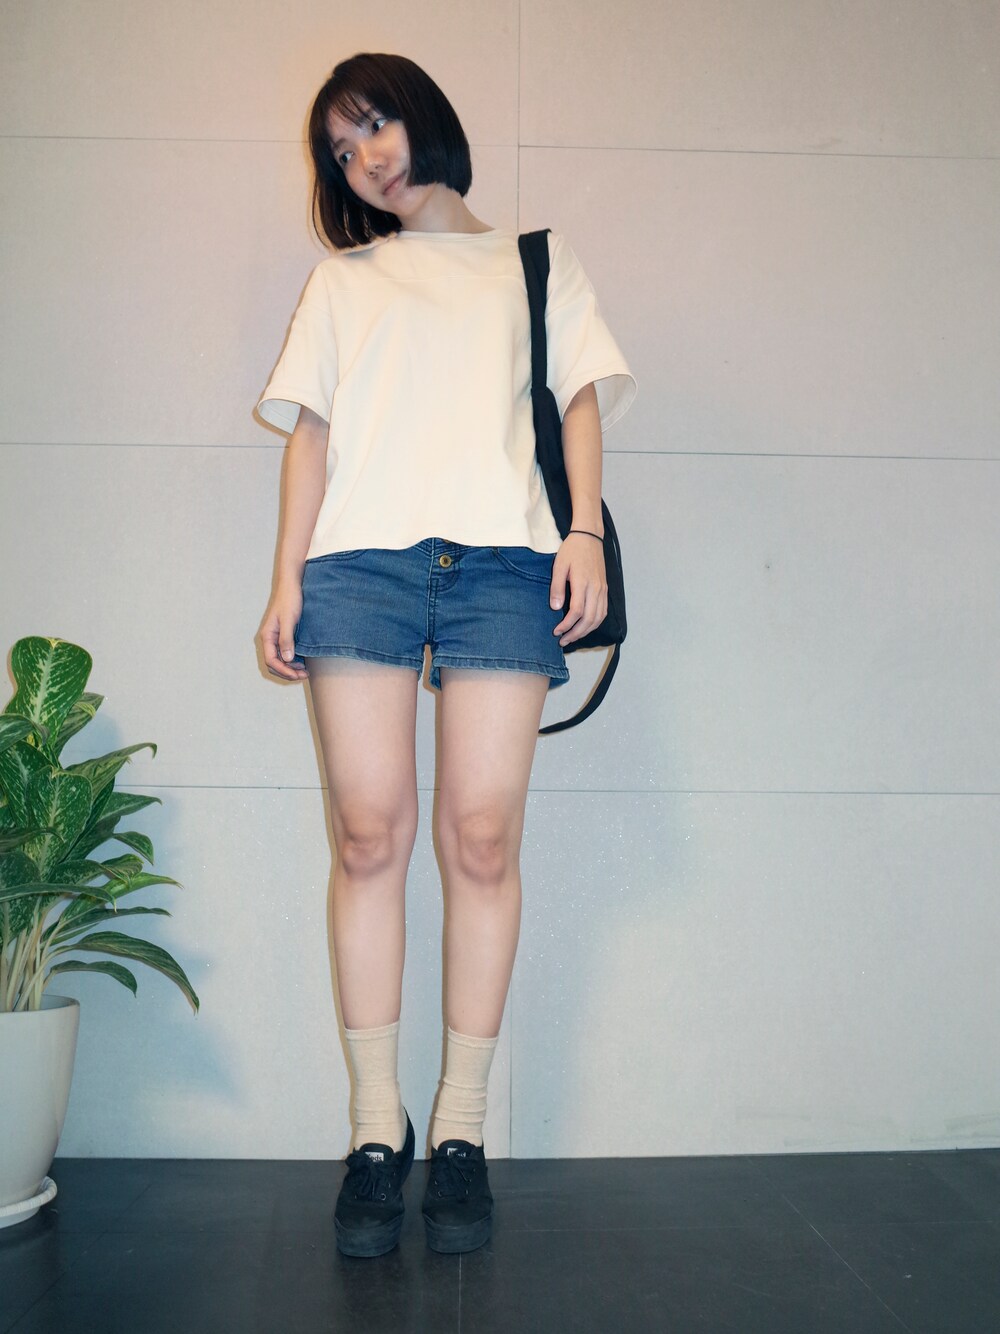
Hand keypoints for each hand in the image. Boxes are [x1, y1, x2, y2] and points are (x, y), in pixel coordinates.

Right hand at [259, 583, 307, 680]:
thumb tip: (287, 658)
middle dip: (287, 672)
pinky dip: (293, 661)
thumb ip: (287, 639)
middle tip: (304, 675)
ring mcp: (276, 638)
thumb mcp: (289, 620)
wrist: (293, 585)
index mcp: (267, 636)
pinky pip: (285, 654)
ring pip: (280, 660)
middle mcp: (269, 639)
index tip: (298, 674)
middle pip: (274, 664)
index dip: (284, 670)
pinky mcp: (284, 636)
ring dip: (291, 668)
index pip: (271, 661)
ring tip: (305, 670)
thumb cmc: (290, 599)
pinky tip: (304, 661)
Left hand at [550, 532, 606, 646]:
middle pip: (589, 619)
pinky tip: (585, 626)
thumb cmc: (572, 550)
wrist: (589, 537)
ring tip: (572, 636)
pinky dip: (595, 623)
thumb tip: (555, 608)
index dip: (566, 625)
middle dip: (576, 633)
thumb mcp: (559, 566)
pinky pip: (603, 612)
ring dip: (586, 631)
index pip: (577, 612)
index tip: (556, 631)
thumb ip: (557, 588)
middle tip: (563, 641)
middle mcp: (596, 589)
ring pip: (598, 618)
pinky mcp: (605, 589)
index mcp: (583, 583)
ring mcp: (602, 590)